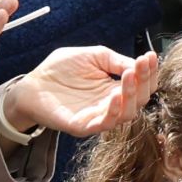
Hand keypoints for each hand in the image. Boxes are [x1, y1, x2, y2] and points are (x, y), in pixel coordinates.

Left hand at [8, 47, 158, 136]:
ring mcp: (98, 116)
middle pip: (141, 100)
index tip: (150, 56)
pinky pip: (105, 124)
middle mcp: (111, 104)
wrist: (32, 83)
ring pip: (128, 114)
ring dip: (133, 95)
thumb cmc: (60, 69)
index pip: (142, 85)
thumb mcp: (94, 56)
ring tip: (129, 76)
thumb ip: (116, 61)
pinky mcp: (83, 126)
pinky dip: (114, 111)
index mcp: (115, 88)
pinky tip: (116, 95)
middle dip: (144, 81)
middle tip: (140, 64)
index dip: (149, 72)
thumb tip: (139, 64)